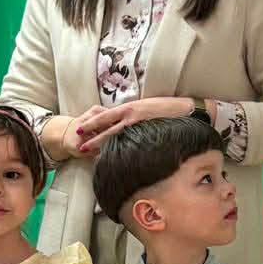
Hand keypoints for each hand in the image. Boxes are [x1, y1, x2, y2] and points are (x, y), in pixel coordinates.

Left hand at [74, 97, 201, 154]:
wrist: (184, 109)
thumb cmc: (167, 109)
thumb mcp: (146, 108)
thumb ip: (134, 115)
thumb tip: (124, 124)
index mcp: (128, 107)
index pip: (105, 115)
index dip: (92, 123)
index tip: (81, 129)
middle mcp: (129, 114)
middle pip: (105, 127)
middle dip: (91, 136)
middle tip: (78, 145)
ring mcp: (136, 123)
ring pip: (113, 135)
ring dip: (99, 144)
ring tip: (86, 151)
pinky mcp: (144, 131)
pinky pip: (127, 142)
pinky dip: (117, 148)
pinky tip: (110, 156)